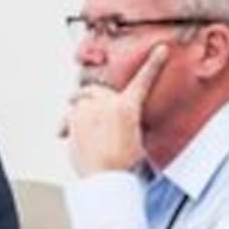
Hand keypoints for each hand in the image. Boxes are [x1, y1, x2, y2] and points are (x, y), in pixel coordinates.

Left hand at [62, 44, 167, 175]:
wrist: (104, 178)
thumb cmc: (121, 165)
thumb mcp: (135, 140)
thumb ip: (126, 123)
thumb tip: (119, 122)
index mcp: (127, 108)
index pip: (143, 81)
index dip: (153, 64)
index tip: (161, 50)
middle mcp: (106, 104)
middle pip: (97, 88)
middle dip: (94, 96)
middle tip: (95, 110)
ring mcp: (87, 111)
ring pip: (80, 100)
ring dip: (81, 110)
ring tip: (85, 129)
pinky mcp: (72, 121)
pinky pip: (68, 116)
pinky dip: (68, 124)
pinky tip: (66, 134)